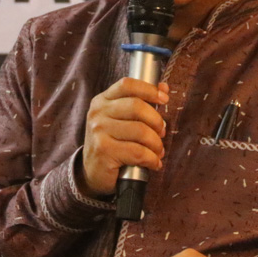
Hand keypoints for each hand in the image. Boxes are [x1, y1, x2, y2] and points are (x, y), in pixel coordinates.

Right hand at [80, 77, 168, 195]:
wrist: (92, 171)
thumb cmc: (112, 143)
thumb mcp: (121, 119)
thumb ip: (140, 102)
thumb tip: (164, 88)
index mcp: (103, 100)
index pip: (127, 85)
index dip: (149, 89)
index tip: (164, 99)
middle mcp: (98, 113)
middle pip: (136, 106)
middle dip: (156, 121)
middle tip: (162, 132)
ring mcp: (99, 131)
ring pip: (140, 131)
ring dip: (156, 143)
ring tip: (158, 151)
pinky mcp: (104, 151)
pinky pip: (138, 152)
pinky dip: (152, 159)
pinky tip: (154, 163)